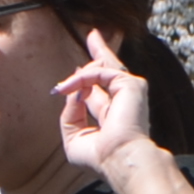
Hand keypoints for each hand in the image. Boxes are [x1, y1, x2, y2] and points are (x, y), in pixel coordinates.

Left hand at [57, 28, 157, 179]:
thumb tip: (71, 92)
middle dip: (101, 51)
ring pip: (106, 66)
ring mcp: (130, 91)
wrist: (118, 159)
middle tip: (93, 34)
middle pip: (111, 68)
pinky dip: (81, 79)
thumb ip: (71, 113)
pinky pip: (100, 72)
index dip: (86, 79)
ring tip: (62, 87)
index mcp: (113, 114)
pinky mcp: (131, 84)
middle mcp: (124, 100)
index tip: (73, 74)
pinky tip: (67, 88)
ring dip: (81, 73)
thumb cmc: (99, 157)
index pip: (101, 89)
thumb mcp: (74, 136)